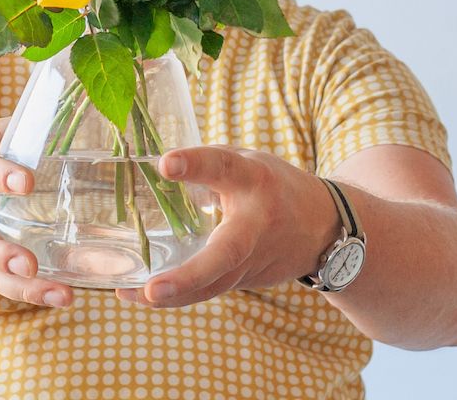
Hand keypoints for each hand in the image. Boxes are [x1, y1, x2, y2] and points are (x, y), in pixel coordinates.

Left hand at [115, 146, 335, 307]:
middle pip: (226, 252)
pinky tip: (138, 295)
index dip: (196, 165)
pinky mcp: (245, 279)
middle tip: (153, 287)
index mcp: (254, 179)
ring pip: (214, 284)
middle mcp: (256, 222)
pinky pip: (208, 289)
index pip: (223, 168)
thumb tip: (153, 165)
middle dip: (190, 275)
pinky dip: (176, 296)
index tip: (165, 165)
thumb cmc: (273, 184)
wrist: (323, 226)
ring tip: (133, 295)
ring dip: (175, 294)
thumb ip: (207, 163)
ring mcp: (252, 259)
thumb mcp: (247, 160)